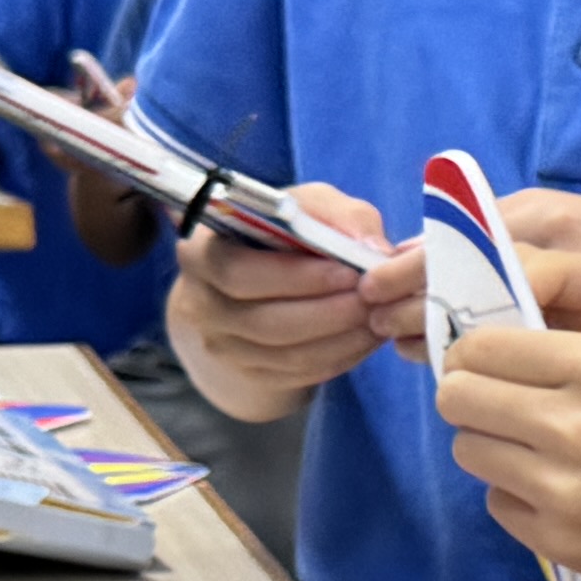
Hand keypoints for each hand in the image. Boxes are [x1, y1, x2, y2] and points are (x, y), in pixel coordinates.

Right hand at [168, 182, 386, 413]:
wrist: (256, 283)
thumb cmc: (282, 233)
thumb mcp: (306, 206)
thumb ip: (339, 216)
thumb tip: (373, 247)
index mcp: (201, 254)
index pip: (238, 273)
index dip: (295, 276)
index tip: (348, 272)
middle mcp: (201, 305)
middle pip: (265, 322)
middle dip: (328, 313)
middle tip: (373, 300)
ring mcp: (223, 346)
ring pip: (287, 355)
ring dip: (341, 339)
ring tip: (380, 318)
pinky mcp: (249, 373)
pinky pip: (300, 374)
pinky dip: (340, 357)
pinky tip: (367, 338)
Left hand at [431, 314, 580, 580]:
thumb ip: (580, 362)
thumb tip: (494, 359)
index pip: (482, 347)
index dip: (476, 355)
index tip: (488, 366)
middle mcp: (572, 422)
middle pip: (458, 396)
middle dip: (469, 399)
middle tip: (498, 409)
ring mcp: (559, 486)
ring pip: (469, 449)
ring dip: (492, 447)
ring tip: (534, 455)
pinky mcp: (557, 538)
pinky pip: (497, 503)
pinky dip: (517, 498)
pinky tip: (561, 498)